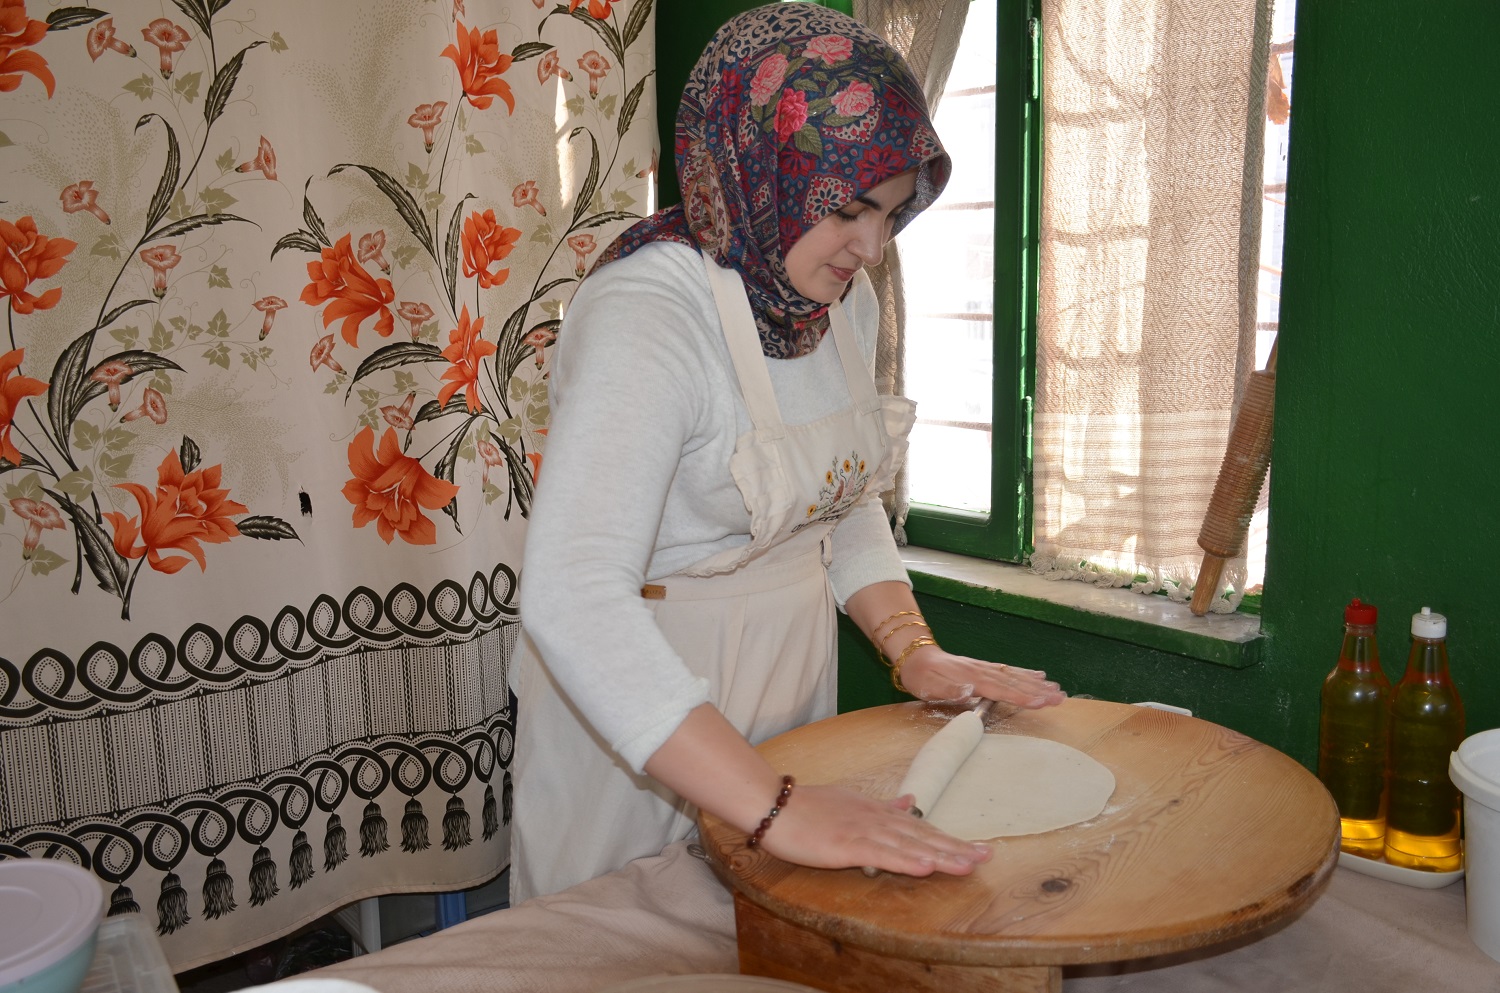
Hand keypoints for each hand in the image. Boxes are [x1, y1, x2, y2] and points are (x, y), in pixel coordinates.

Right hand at [757, 782, 991, 876]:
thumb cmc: (807, 807)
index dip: (949, 839)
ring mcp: (863, 832)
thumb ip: (882, 806)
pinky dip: (906, 861)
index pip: (919, 828)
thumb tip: (910, 801)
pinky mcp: (847, 846)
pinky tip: (926, 867)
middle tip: (987, 857)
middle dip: (955, 848)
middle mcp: (876, 820)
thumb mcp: (850, 802)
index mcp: (876, 812)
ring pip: (909, 846)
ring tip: (968, 864)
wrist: (773, 804)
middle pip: (922, 836)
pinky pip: (882, 855)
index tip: (977, 848)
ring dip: (941, 856)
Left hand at [898, 646, 1066, 708]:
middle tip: (1060, 698)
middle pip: (1014, 683)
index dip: (1021, 697)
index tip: (1041, 701)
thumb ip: (949, 690)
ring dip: (1036, 684)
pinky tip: (1039, 676)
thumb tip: (970, 690)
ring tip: (1057, 690)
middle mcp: (982, 672)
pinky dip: (1025, 674)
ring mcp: (984, 669)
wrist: (915, 656)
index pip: (1001, 690)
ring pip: (1015, 677)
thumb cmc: (921, 676)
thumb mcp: (928, 686)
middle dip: (1038, 691)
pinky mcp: (984, 668)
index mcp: (971, 679)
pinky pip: (1009, 671)